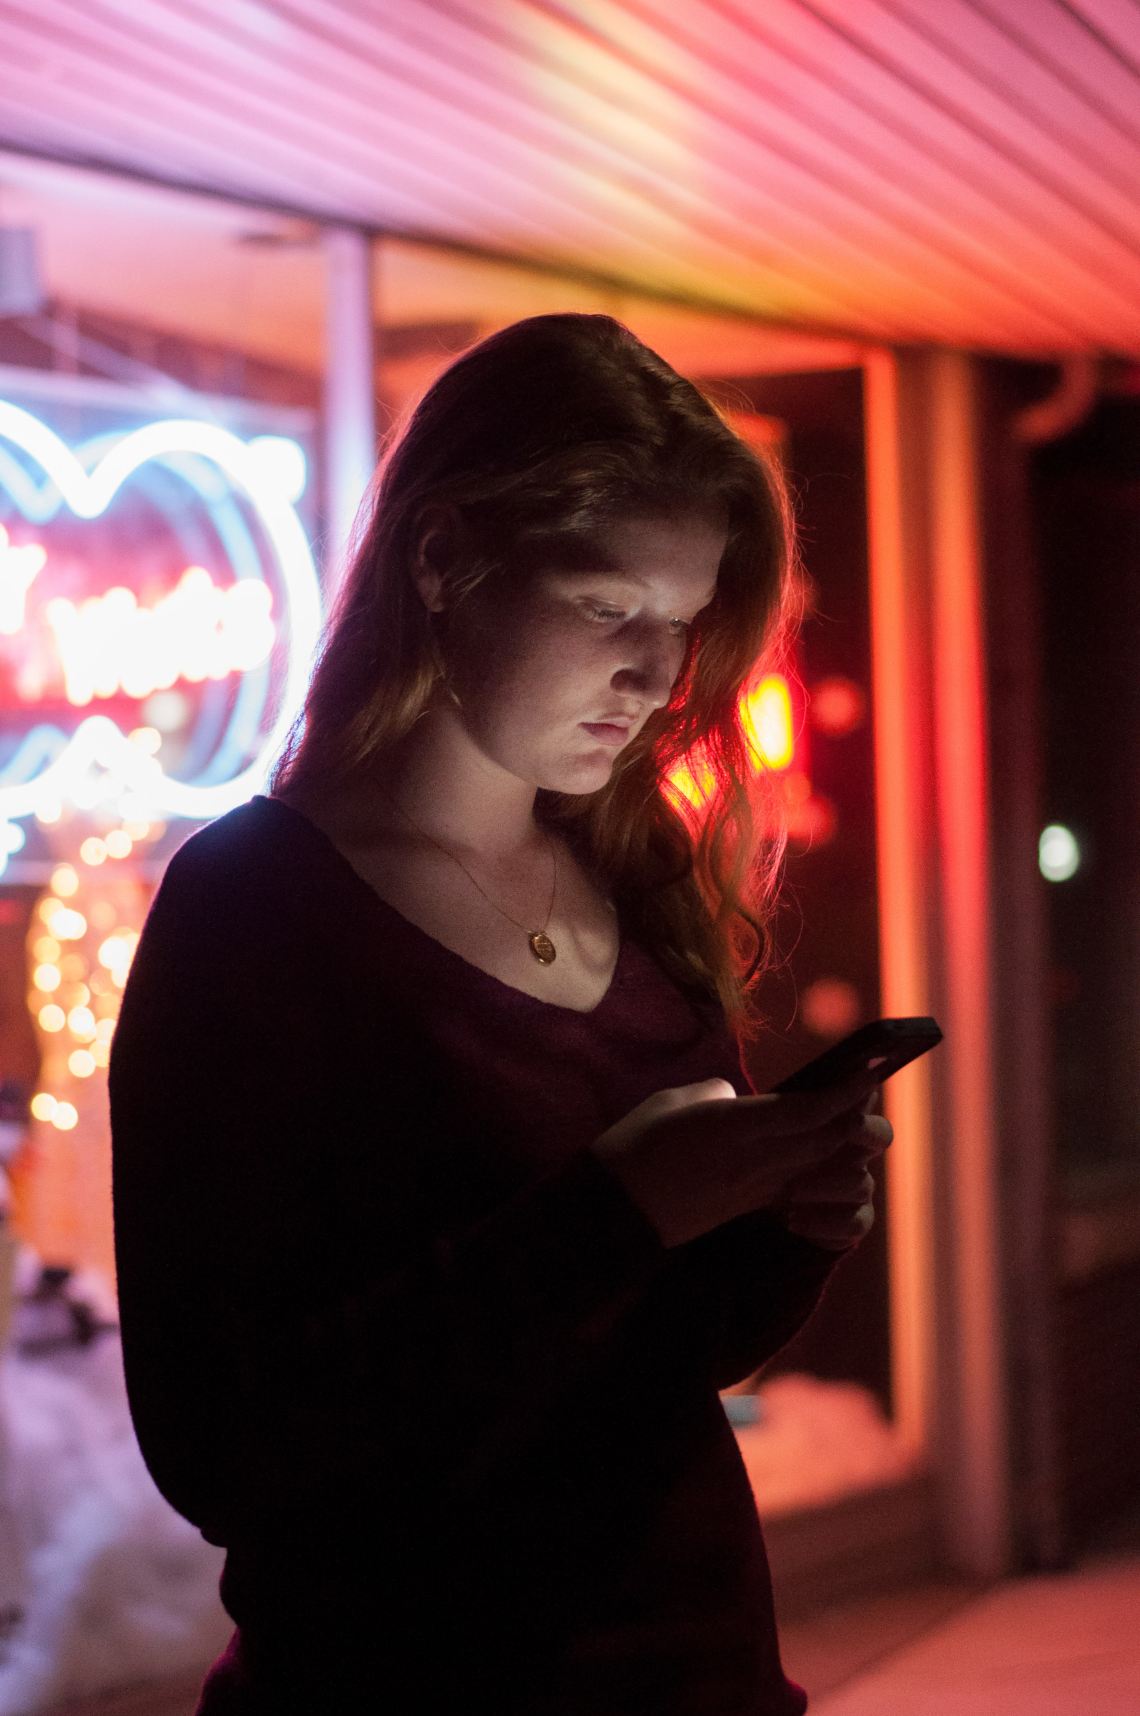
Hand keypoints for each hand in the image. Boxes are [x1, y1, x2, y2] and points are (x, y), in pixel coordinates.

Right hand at [588, 1069, 883, 1249]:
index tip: (867, 1071)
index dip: (844, 1092)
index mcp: (732, 1127)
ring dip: (842, 1147)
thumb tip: (736, 1097)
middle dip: (855, 1117)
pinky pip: (797, 1185)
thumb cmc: (633, 1147)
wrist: (615, 1214)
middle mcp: (752, 1160)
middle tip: (868, 1091)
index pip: (807, 1110)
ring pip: (818, 1166)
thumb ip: (714, 1094)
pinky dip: (818, 1168)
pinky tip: (821, 1152)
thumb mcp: (671, 1103)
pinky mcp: (748, 1207)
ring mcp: (753, 1188)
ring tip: (851, 1122)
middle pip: (825, 1141)